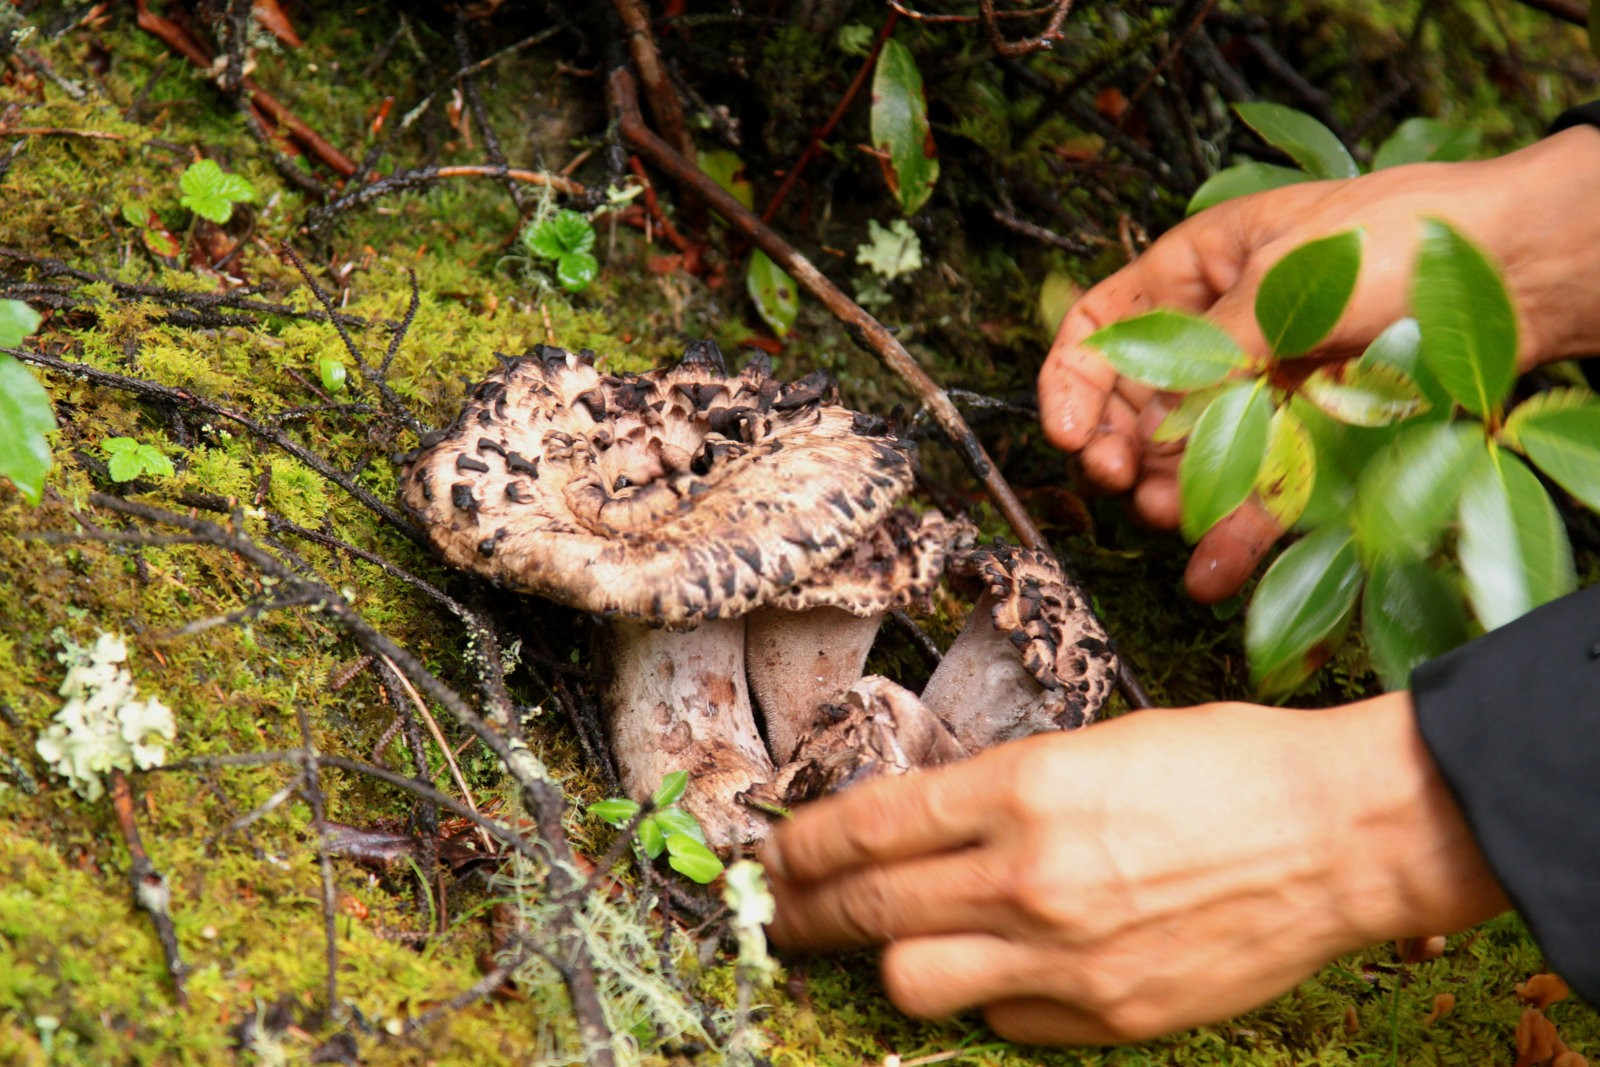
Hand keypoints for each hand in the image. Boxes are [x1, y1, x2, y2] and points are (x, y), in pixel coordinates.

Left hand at [762, 692, 1507, 1043]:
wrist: (1341, 833)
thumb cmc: (1226, 764)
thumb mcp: (1093, 744)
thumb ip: (999, 794)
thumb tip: (922, 828)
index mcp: (1023, 788)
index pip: (868, 826)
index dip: (803, 845)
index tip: (775, 854)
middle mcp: (1029, 876)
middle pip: (869, 910)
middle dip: (804, 913)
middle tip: (780, 913)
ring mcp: (1067, 957)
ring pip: (913, 982)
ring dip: (891, 961)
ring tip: (893, 944)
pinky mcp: (1110, 1017)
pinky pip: (1004, 1021)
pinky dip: (990, 996)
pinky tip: (1007, 969)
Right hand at [1039, 125, 1599, 601]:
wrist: (1514, 267)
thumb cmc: (1399, 234)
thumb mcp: (1286, 274)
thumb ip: (1210, 348)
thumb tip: (1152, 416)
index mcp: (1197, 272)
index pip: (1102, 327)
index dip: (1072, 379)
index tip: (1065, 433)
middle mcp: (1219, 335)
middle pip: (1136, 405)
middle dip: (1116, 448)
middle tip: (1117, 477)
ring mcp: (1261, 391)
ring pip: (1189, 459)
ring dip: (1169, 494)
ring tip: (1170, 514)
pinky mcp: (1307, 441)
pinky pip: (1258, 493)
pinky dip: (1232, 535)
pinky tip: (1208, 573)